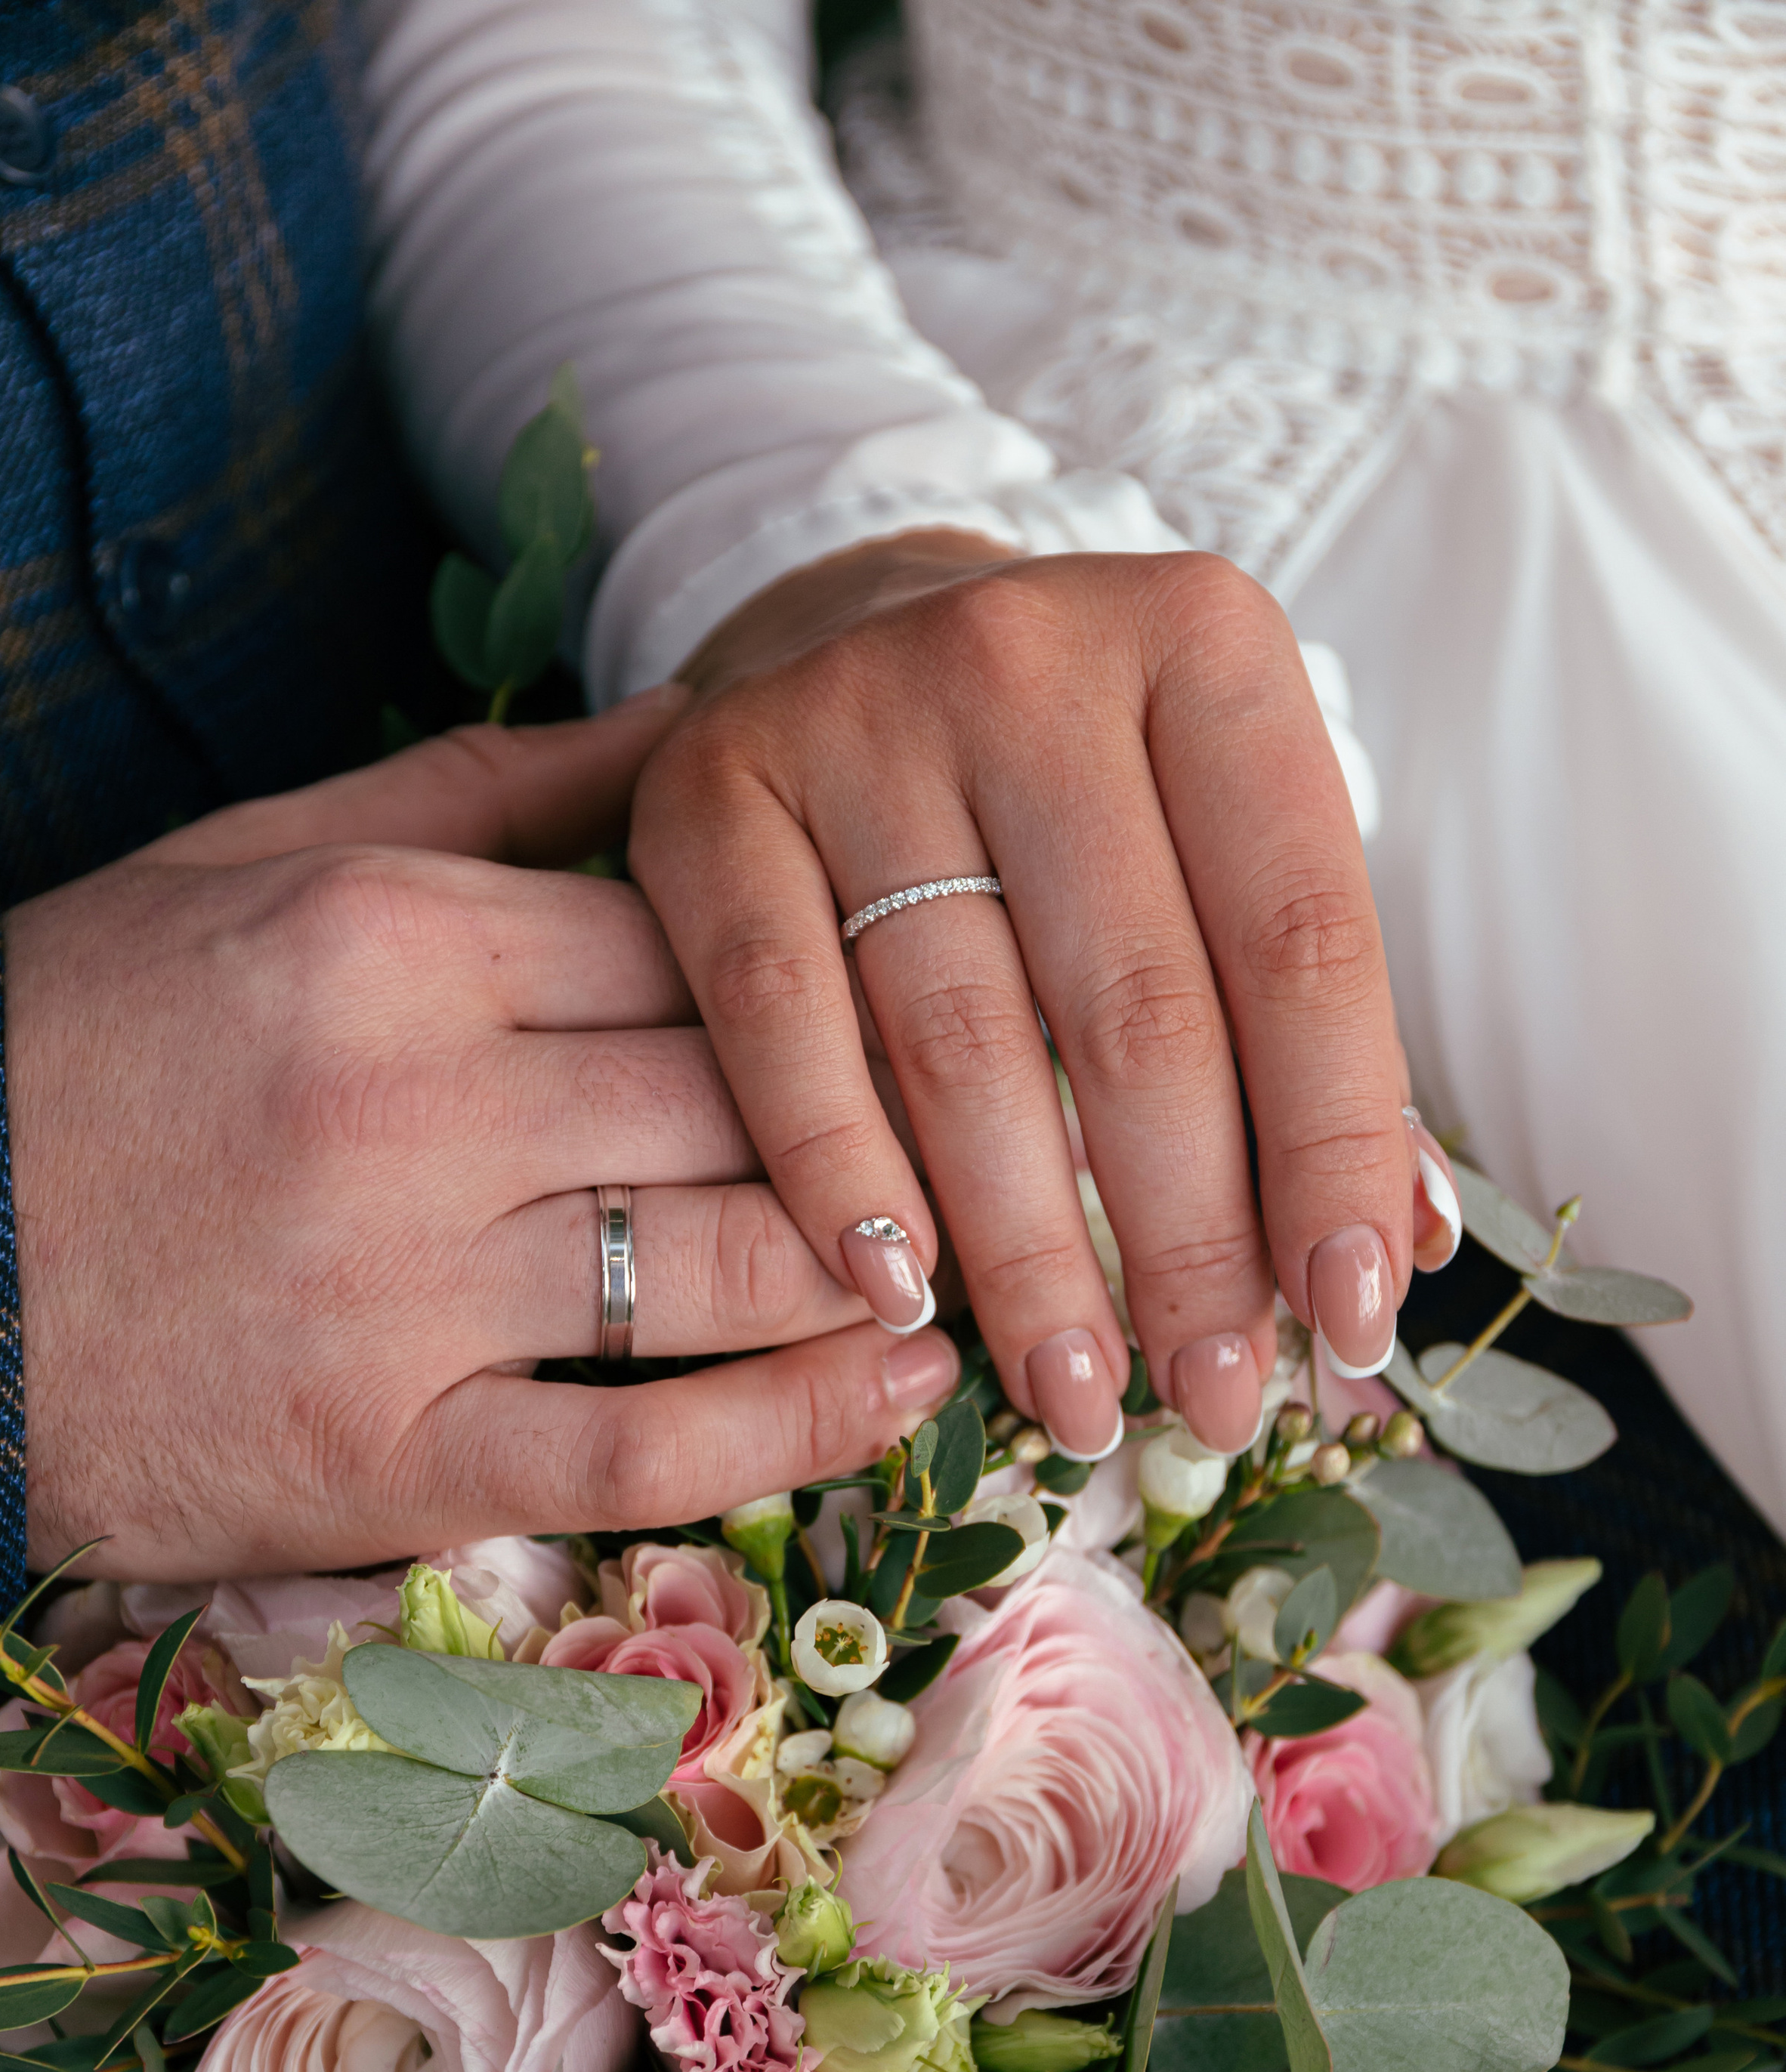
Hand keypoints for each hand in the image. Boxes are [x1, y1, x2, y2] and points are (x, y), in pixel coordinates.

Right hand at [5, 700, 956, 1578]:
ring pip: (726, 1264)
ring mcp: (403, 1291)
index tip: (962, 992)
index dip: (857, 973)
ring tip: (1007, 1262)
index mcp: (396, 937)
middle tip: (1049, 1136)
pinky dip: (792, 1426)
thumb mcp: (260, 863)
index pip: (704, 937)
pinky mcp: (381, 1457)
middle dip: (917, 1119)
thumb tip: (696, 711)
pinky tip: (899, 1393)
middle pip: (749, 1093)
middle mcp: (415, 1104)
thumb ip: (487, 793)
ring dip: (893, 1266)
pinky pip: (640, 1447)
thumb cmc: (87, 1041)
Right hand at [632, 535, 1459, 1459]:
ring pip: (964, 1044)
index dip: (1335, 1149)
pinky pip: (783, 1028)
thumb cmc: (1080, 791)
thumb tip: (1394, 1254)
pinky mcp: (710, 796)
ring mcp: (855, 716)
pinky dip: (844, 1182)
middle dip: (1189, 1243)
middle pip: (1137, 1013)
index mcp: (1204, 649)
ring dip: (1029, 1258)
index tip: (1351, 1320)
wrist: (848, 638)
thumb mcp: (1217, 851)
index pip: (1301, 942)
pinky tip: (901, 1302)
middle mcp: (1029, 656)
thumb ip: (1310, 1033)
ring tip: (1076, 1395)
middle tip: (1216, 1401)